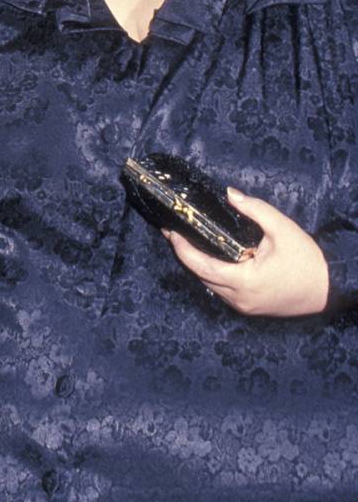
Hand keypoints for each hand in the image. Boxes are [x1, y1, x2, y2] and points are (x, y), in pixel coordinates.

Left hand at [164, 188, 329, 316]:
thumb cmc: (306, 259)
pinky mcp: (250, 307)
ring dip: (198, 265)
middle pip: (202, 277)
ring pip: (211, 286)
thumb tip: (229, 194)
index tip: (172, 233)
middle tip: (173, 233)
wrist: (329, 288)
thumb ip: (254, 209)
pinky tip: (209, 256)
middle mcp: (240, 299)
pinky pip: (223, 291)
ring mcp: (245, 306)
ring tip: (186, 241)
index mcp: (244, 281)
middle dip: (185, 255)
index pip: (202, 267)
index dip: (183, 250)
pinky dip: (212, 274)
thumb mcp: (281, 228)